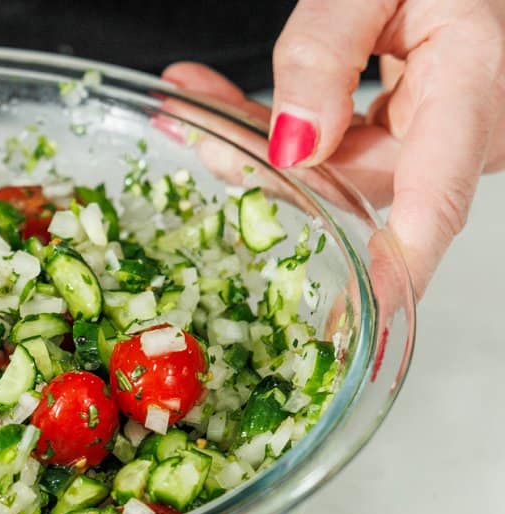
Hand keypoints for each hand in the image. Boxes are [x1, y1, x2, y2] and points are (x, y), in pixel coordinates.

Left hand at [164, 0, 504, 296]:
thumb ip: (328, 50)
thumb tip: (294, 144)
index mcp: (474, 83)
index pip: (434, 200)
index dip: (392, 268)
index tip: (353, 310)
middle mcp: (463, 127)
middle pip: (354, 185)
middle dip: (263, 163)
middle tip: (191, 123)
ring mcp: (438, 135)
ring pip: (334, 171)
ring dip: (257, 140)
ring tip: (191, 102)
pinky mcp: (408, 132)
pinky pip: (337, 147)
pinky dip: (278, 126)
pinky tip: (219, 106)